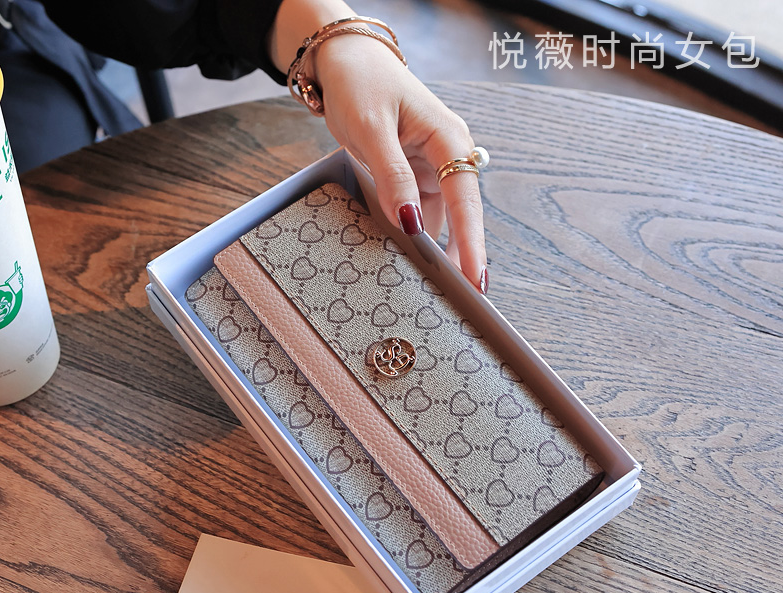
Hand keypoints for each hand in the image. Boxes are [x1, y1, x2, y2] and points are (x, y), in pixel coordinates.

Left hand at [314, 34, 488, 292]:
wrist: (345, 64)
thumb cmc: (361, 84)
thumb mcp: (371, 129)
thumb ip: (392, 176)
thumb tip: (411, 222)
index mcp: (448, 139)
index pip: (466, 199)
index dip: (472, 242)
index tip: (476, 278)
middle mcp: (447, 156)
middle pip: (461, 216)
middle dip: (462, 256)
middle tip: (464, 300)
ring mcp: (431, 169)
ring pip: (440, 219)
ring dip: (436, 250)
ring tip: (435, 290)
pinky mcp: (414, 177)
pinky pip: (419, 213)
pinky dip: (415, 236)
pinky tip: (411, 260)